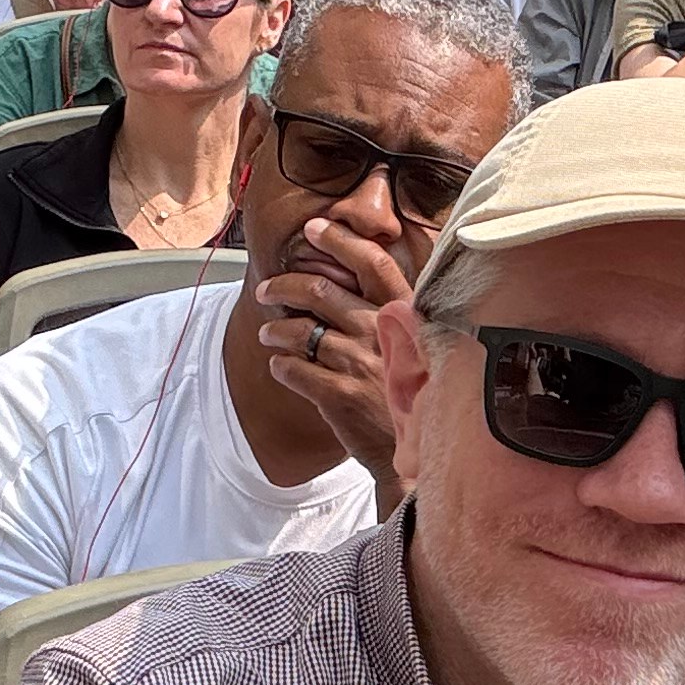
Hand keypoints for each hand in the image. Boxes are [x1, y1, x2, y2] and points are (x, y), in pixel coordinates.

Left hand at [251, 219, 408, 480]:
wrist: (419, 455)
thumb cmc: (415, 398)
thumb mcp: (417, 349)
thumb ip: (389, 319)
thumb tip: (348, 289)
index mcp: (405, 315)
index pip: (373, 263)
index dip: (340, 241)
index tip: (314, 230)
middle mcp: (382, 332)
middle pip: (320, 290)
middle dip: (283, 285)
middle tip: (265, 289)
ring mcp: (361, 363)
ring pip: (299, 330)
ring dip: (275, 329)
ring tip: (266, 333)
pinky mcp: (340, 395)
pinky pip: (293, 370)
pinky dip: (280, 366)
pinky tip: (280, 368)